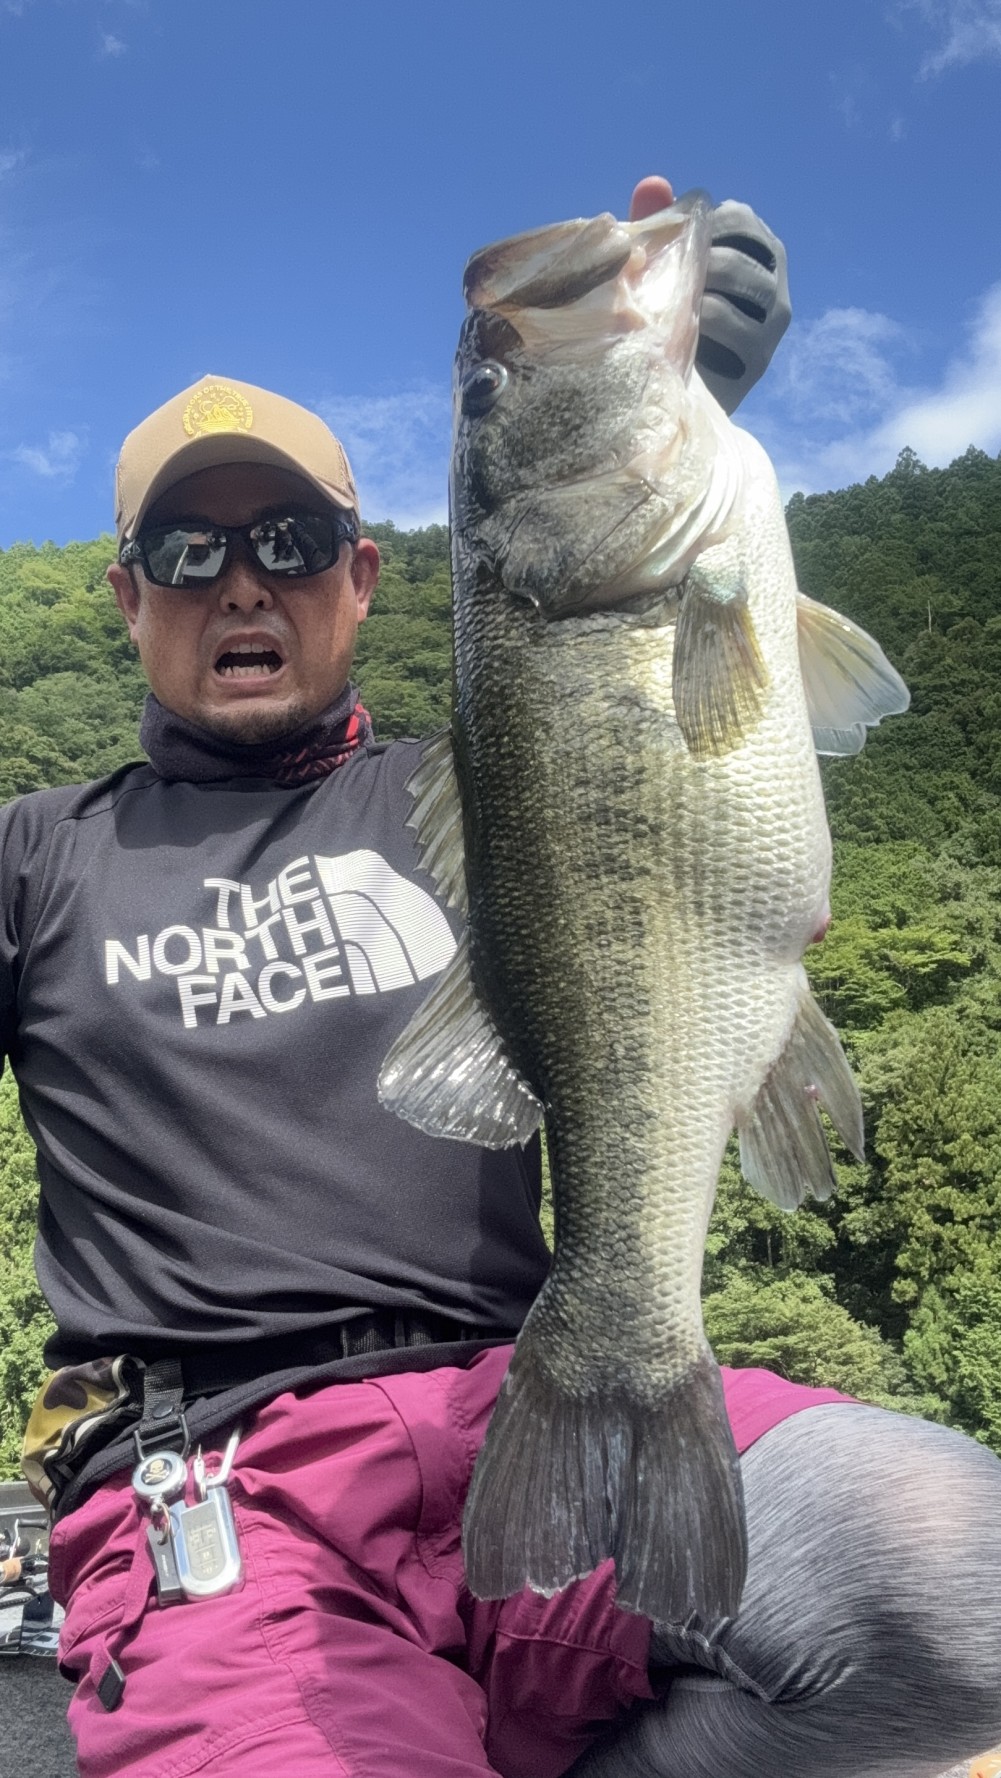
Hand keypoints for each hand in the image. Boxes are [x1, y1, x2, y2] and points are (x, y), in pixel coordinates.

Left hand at [627, 179, 790, 414]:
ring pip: (737, 296)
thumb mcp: (669, 270)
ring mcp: (771, 328)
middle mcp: (774, 288)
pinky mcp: (757, 361)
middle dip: (694, 266)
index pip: (740, 219)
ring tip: (669, 305)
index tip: (669, 241)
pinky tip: (678, 331)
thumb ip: (662, 226)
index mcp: (759, 255)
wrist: (681, 390)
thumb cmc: (675, 318)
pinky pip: (733, 332)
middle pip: (736, 259)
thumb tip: (653, 184)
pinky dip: (703, 326)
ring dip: (700, 295)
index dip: (702, 223)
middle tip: (662, 280)